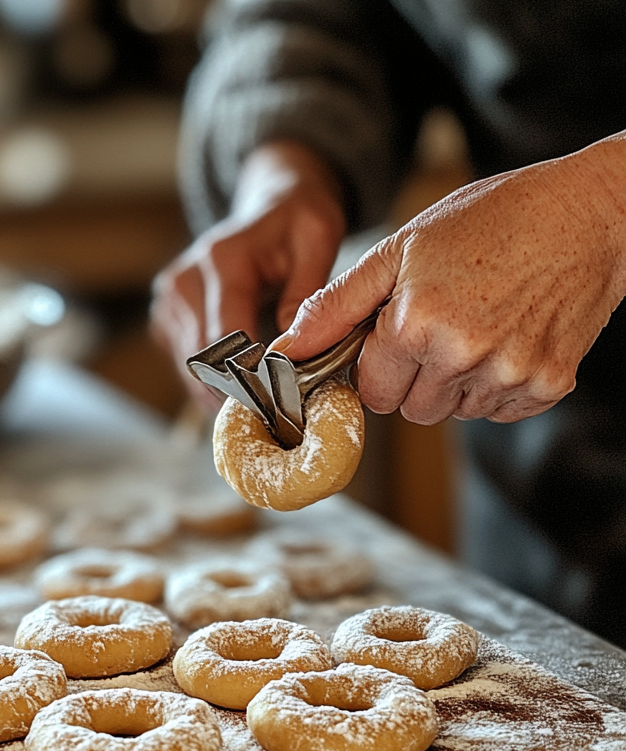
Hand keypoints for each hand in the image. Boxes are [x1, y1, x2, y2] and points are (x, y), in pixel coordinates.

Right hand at [151, 141, 345, 405]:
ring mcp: (169, 298)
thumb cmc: (298, 224)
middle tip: (270, 416)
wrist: (270, 206)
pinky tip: (239, 387)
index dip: (249, 376)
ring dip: (221, 393)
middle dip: (236, 392)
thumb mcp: (318, 240)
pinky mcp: (166, 315)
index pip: (226, 336)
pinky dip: (209, 383)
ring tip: (258, 407)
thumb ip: (305, 292)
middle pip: (202, 359)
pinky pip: (183, 364)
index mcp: (222, 260)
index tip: (277, 401)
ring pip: (188, 368)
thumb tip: (288, 349)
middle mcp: (185, 279)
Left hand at [273, 132, 625, 423]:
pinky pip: (498, 411)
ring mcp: (509, 374)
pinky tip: (507, 338)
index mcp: (415, 324)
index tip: (396, 335)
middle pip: (410, 409)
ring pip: (453, 411)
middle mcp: (461, 357)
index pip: (371, 392)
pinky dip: (496, 386)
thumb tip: (286, 348)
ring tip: (477, 325)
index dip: (378, 363)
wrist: (590, 211)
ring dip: (454, 382)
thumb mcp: (401, 248)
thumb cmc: (491, 219)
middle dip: (412, 376)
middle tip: (439, 325)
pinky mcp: (549, 385)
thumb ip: (337, 304)